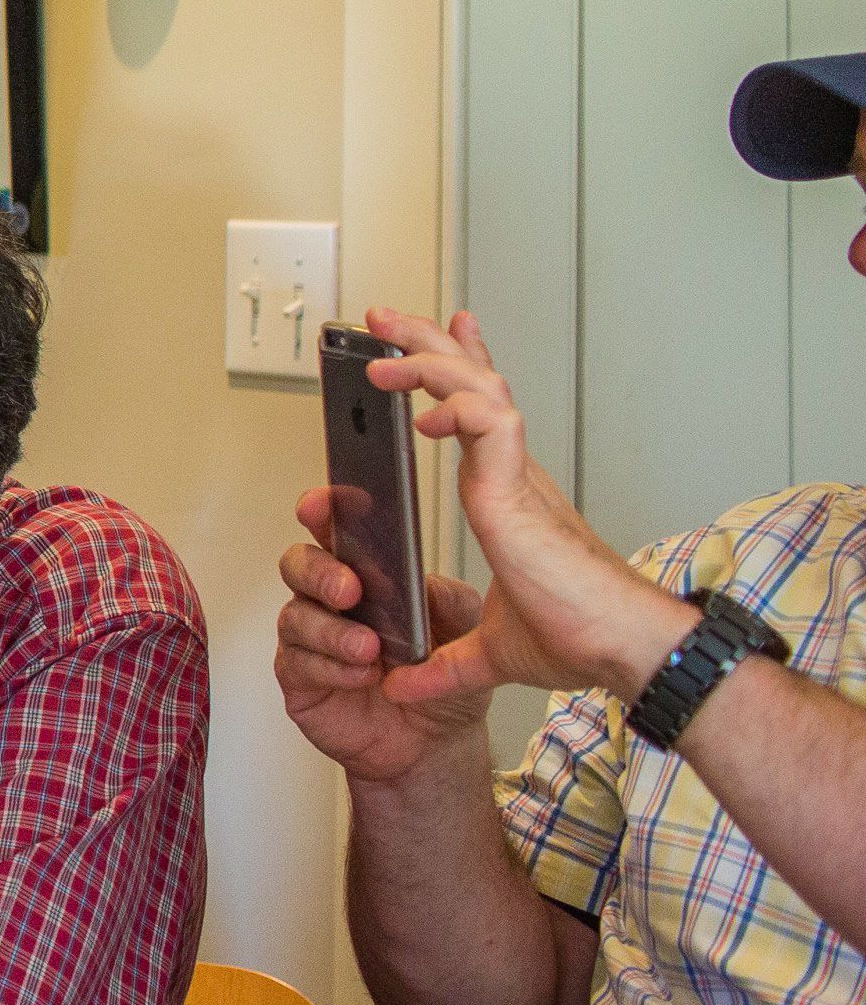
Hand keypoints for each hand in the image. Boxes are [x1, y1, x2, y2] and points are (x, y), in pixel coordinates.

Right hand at [275, 517, 499, 782]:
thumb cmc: (440, 682)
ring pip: (295, 615)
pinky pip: (296, 661)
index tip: (321, 505)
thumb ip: (444, 600)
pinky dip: (328, 666)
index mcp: (367, 574)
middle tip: (350, 590)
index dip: (322, 512)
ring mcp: (311, 637)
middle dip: (320, 572)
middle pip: (299, 564)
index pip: (336, 531)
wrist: (434, 746)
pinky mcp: (299, 677)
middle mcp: (330, 600)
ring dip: (331, 630)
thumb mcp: (465, 633)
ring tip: (367, 649)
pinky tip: (359, 675)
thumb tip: (419, 581)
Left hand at [356, 307, 698, 702]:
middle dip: (426, 342)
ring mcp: (521, 479)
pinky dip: (456, 409)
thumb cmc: (581, 641)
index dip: (458, 369)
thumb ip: (445, 663)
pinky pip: (490, 425)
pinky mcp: (523, 493)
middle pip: (471, 382)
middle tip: (382, 318)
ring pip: (477, 389)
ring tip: (381, 352)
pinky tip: (425, 415)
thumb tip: (405, 686)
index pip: (480, 413)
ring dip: (428, 362)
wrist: (625, 652)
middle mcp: (516, 475)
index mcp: (509, 494)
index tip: (435, 335)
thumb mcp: (491, 651)